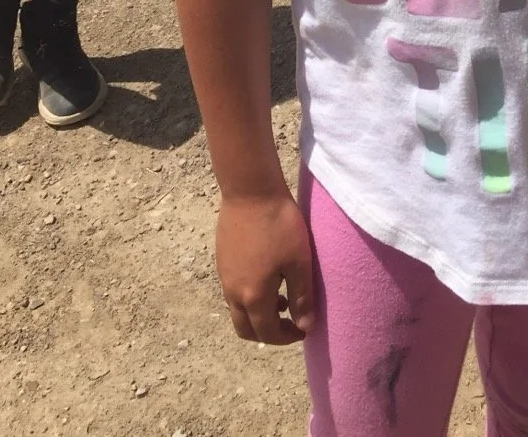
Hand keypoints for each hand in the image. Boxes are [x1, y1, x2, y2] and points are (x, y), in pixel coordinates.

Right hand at [215, 191, 314, 344]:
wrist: (250, 190)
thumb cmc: (279, 224)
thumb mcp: (299, 261)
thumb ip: (302, 297)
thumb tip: (306, 326)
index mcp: (253, 296)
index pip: (267, 333)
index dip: (287, 337)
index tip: (304, 329)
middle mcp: (233, 292)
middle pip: (245, 329)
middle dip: (268, 332)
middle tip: (290, 321)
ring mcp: (224, 275)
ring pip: (237, 310)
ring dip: (258, 313)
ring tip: (282, 296)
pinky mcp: (222, 259)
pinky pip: (233, 291)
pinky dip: (249, 296)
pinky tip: (267, 275)